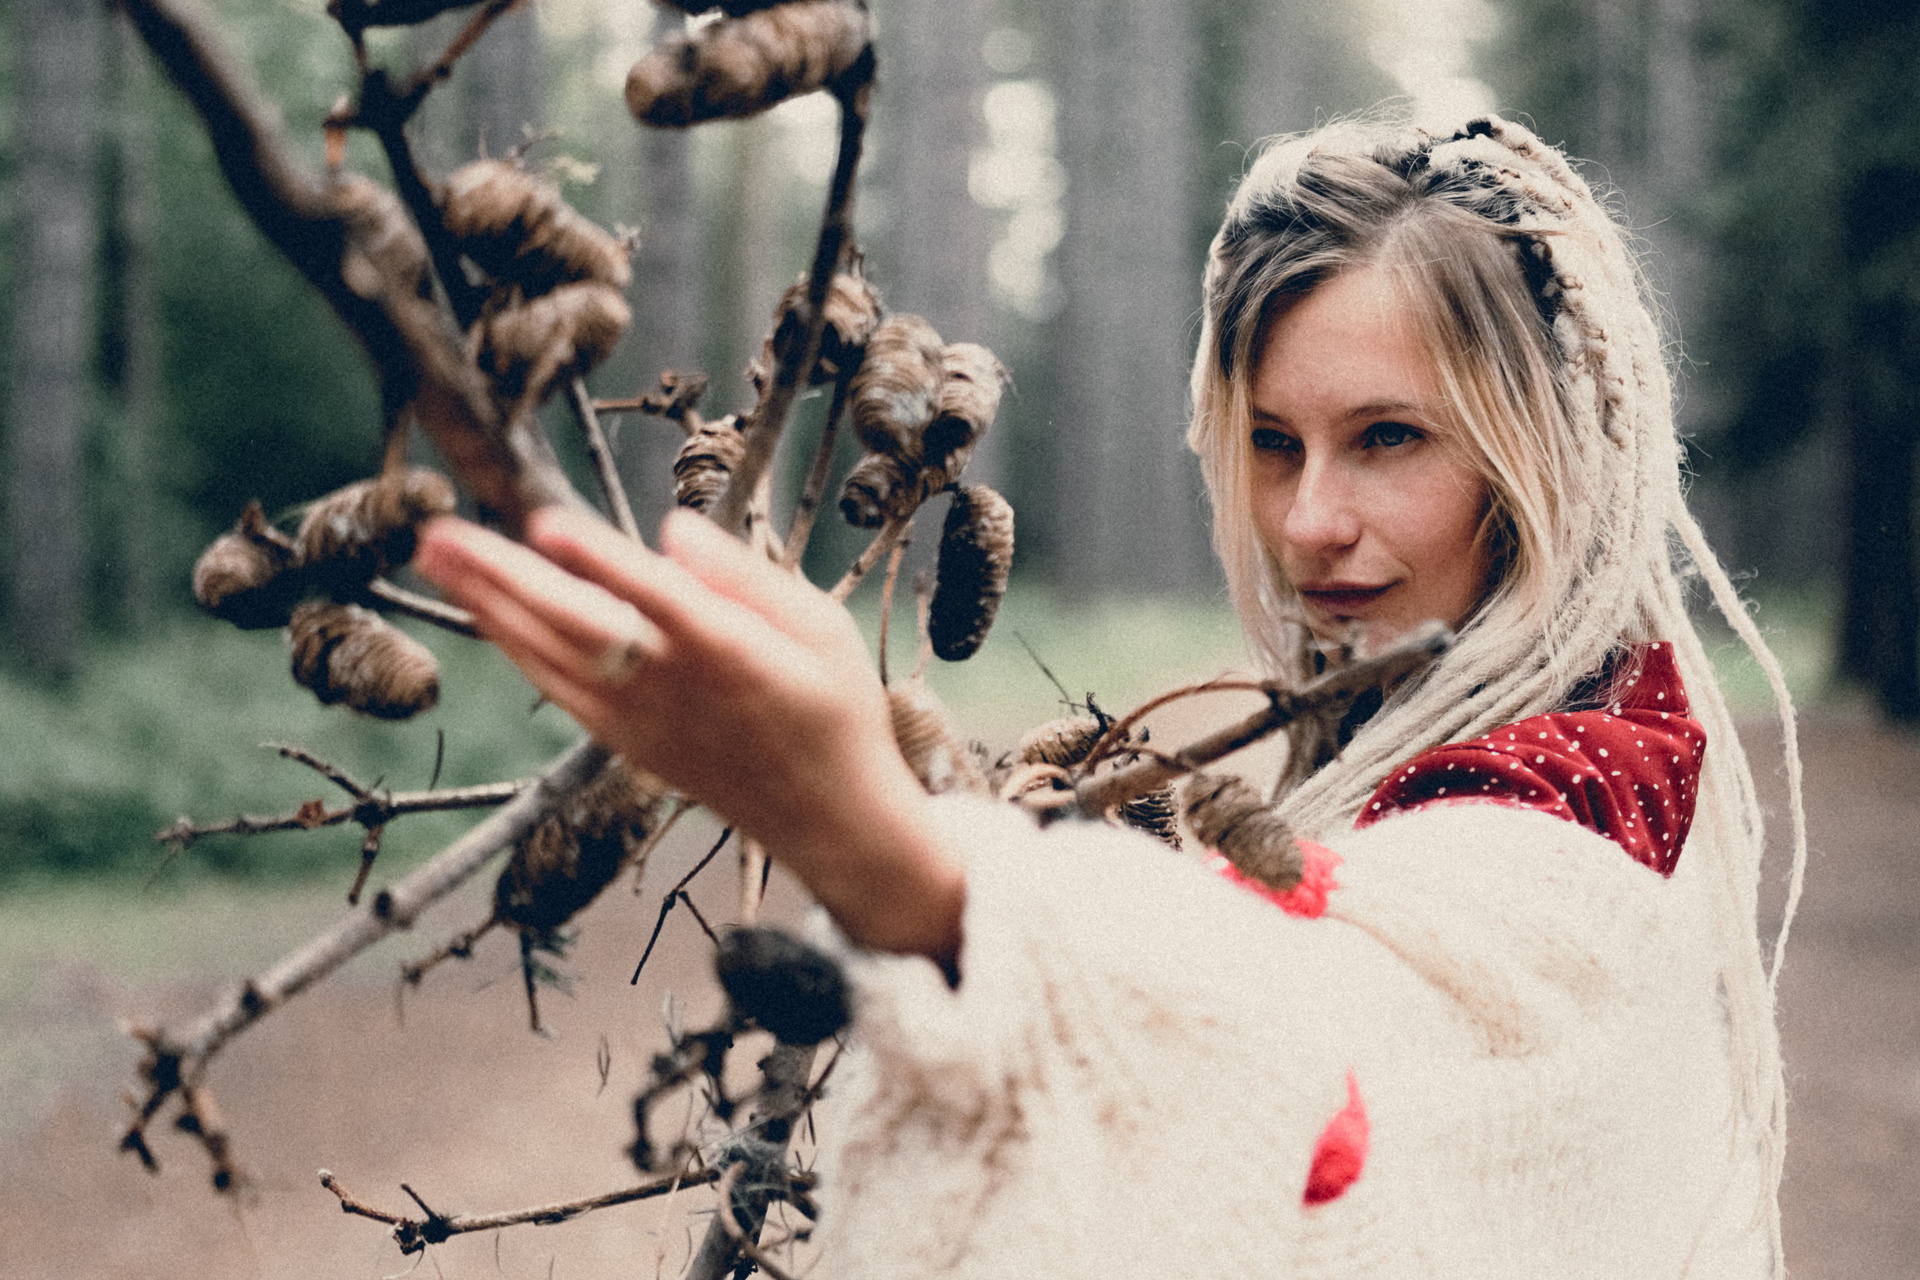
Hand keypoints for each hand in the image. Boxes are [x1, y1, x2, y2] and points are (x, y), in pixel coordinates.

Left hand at [414, 506, 963, 965]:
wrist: (830, 820)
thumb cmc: (834, 711)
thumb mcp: (823, 629)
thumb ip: (748, 578)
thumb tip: (672, 530)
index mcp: (734, 656)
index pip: (657, 599)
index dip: (601, 562)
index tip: (547, 525)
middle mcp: (675, 690)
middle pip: (575, 626)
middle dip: (503, 578)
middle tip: (438, 532)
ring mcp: (641, 722)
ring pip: (549, 657)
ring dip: (488, 605)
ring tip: (437, 554)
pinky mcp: (625, 742)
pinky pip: (555, 688)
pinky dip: (514, 647)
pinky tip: (484, 612)